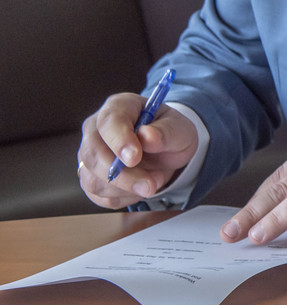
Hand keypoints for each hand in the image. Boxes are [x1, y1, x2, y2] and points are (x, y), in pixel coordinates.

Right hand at [78, 94, 198, 207]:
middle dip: (123, 175)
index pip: (109, 122)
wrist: (166, 150)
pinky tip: (139, 188)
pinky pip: (99, 196)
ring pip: (93, 180)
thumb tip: (148, 136)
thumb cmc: (169, 133)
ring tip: (154, 181)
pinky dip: (123, 197)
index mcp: (119, 107)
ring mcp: (89, 155)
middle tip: (151, 184)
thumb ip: (166, 132)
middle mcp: (96, 129)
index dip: (119, 141)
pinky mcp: (90, 177)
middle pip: (93, 154)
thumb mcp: (179, 128)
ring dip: (126, 188)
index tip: (134, 158)